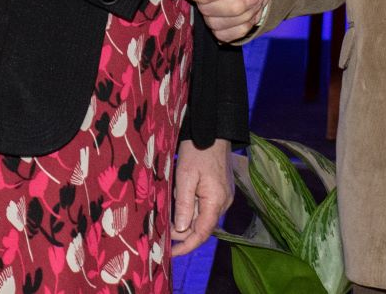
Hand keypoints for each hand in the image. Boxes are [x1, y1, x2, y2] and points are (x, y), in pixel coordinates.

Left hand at [169, 138, 232, 255]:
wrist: (213, 130)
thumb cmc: (198, 151)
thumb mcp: (185, 177)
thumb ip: (183, 205)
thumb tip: (180, 230)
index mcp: (216, 202)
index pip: (201, 234)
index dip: (186, 246)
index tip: (169, 253)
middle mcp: (224, 203)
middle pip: (201, 227)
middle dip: (182, 231)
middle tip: (161, 228)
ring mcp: (224, 197)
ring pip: (202, 217)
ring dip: (185, 219)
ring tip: (168, 212)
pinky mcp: (221, 191)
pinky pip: (205, 207)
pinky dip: (191, 209)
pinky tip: (179, 202)